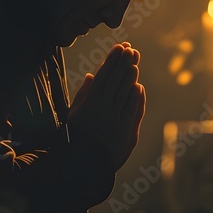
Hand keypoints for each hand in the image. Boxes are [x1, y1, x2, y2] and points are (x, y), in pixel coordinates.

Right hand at [68, 43, 145, 170]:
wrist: (84, 164)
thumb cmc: (75, 137)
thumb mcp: (74, 114)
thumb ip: (84, 94)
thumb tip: (93, 76)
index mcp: (90, 103)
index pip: (104, 76)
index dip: (112, 61)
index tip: (118, 48)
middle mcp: (103, 109)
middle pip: (116, 81)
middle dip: (123, 63)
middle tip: (130, 50)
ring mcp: (115, 119)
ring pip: (125, 93)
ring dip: (131, 76)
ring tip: (134, 62)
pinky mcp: (125, 130)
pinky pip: (132, 110)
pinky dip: (136, 97)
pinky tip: (138, 86)